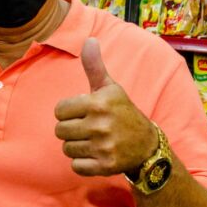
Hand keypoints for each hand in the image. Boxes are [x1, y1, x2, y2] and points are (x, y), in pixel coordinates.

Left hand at [55, 38, 157, 176]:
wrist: (147, 145)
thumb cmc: (123, 112)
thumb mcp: (110, 88)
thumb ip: (94, 67)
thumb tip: (89, 40)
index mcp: (98, 103)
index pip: (59, 110)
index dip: (67, 112)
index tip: (82, 113)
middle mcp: (100, 125)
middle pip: (60, 131)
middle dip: (70, 130)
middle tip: (87, 128)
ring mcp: (103, 147)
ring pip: (67, 149)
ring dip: (76, 146)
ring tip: (93, 141)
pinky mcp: (104, 166)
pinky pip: (76, 166)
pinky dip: (83, 163)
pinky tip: (96, 154)